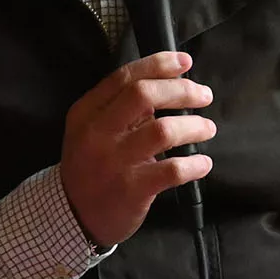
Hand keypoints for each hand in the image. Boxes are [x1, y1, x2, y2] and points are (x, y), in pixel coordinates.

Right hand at [59, 51, 214, 245]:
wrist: (72, 216)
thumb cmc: (91, 167)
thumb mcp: (92, 131)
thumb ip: (122, 109)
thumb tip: (168, 84)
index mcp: (86, 112)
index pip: (124, 77)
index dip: (158, 64)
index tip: (184, 62)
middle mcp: (97, 133)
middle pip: (144, 95)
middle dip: (181, 90)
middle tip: (204, 95)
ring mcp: (114, 162)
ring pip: (162, 131)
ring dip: (193, 126)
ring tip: (207, 128)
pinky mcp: (132, 189)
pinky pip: (171, 170)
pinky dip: (193, 164)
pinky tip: (203, 163)